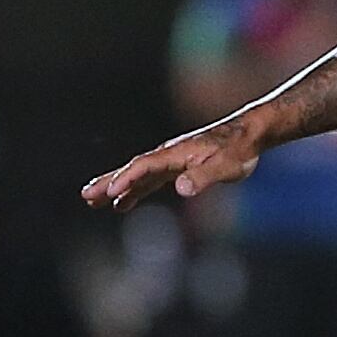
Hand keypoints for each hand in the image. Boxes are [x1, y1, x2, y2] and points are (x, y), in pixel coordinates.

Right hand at [83, 120, 261, 210]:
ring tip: (94, 202)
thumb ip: (203, 177)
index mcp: (175, 154)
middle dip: (108, 183)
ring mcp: (170, 161)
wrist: (249, 133)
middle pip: (132, 170)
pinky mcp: (177, 167)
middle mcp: (167, 155)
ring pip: (137, 175)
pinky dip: (134, 190)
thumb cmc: (238, 150)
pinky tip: (124, 202)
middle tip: (86, 196)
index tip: (110, 193)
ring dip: (116, 188)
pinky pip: (149, 180)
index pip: (144, 167)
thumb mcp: (225, 166)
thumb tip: (181, 189)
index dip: (127, 180)